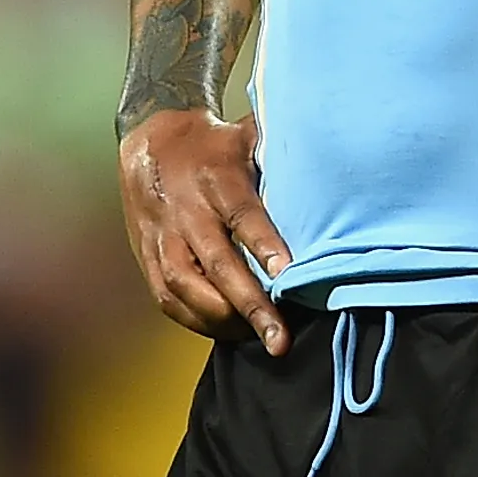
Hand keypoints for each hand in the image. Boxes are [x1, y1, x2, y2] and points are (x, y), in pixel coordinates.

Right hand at [118, 109, 293, 354]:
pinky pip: (168, 298)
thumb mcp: (247, 137)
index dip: (264, 246)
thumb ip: (281, 155)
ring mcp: (163, 237)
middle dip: (250, 305)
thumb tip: (329, 169)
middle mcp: (186, 211)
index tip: (287, 275)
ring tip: (258, 339)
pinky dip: (196, 321)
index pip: (242, 215)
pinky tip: (226, 331)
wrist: (149, 142)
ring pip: (186, 287)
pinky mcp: (148, 257)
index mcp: (216, 178)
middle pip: (216, 263)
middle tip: (281, 339)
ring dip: (222, 320)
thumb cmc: (212, 146)